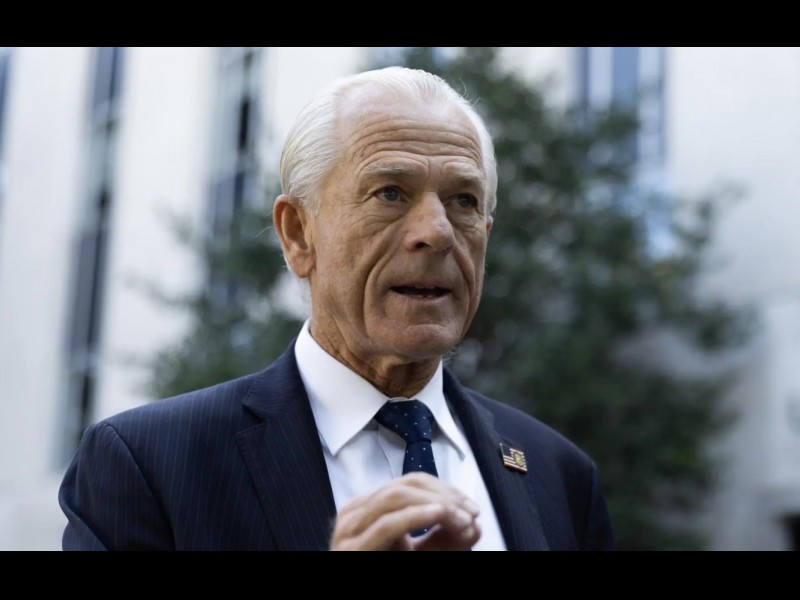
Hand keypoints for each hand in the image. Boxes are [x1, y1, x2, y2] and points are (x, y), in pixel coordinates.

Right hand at [330, 472, 480, 550]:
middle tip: (471, 513)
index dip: (446, 490)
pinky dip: (417, 516)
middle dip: (444, 495)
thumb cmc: (392, 573)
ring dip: (436, 504)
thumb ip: (448, 538)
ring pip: (396, 497)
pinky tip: (440, 515)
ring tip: (462, 519)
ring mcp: (349, 529)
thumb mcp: (426, 554)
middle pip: (405, 486)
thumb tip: (475, 526)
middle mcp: (355, 513)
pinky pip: (387, 524)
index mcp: (370, 508)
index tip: (473, 509)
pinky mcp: (352, 549)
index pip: (412, 483)